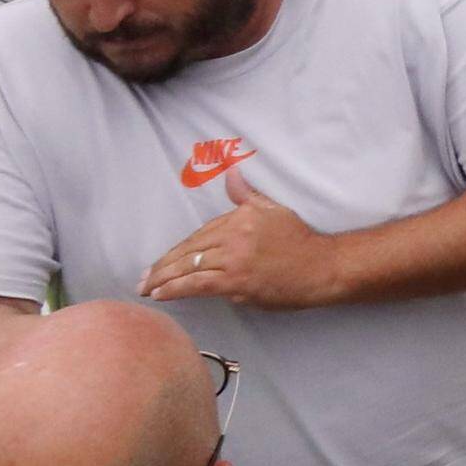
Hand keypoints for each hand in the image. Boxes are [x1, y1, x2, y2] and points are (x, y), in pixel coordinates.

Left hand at [149, 174, 333, 310]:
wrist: (323, 268)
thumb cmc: (299, 240)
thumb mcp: (273, 210)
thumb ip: (246, 194)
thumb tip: (231, 170)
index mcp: (238, 219)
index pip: (198, 236)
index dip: (176, 251)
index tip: (160, 262)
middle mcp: (232, 238)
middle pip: (188, 252)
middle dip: (162, 267)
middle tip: (142, 279)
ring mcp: (234, 262)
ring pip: (189, 269)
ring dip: (163, 280)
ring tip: (146, 289)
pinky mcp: (238, 284)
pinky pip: (200, 285)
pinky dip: (178, 289)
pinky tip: (163, 294)